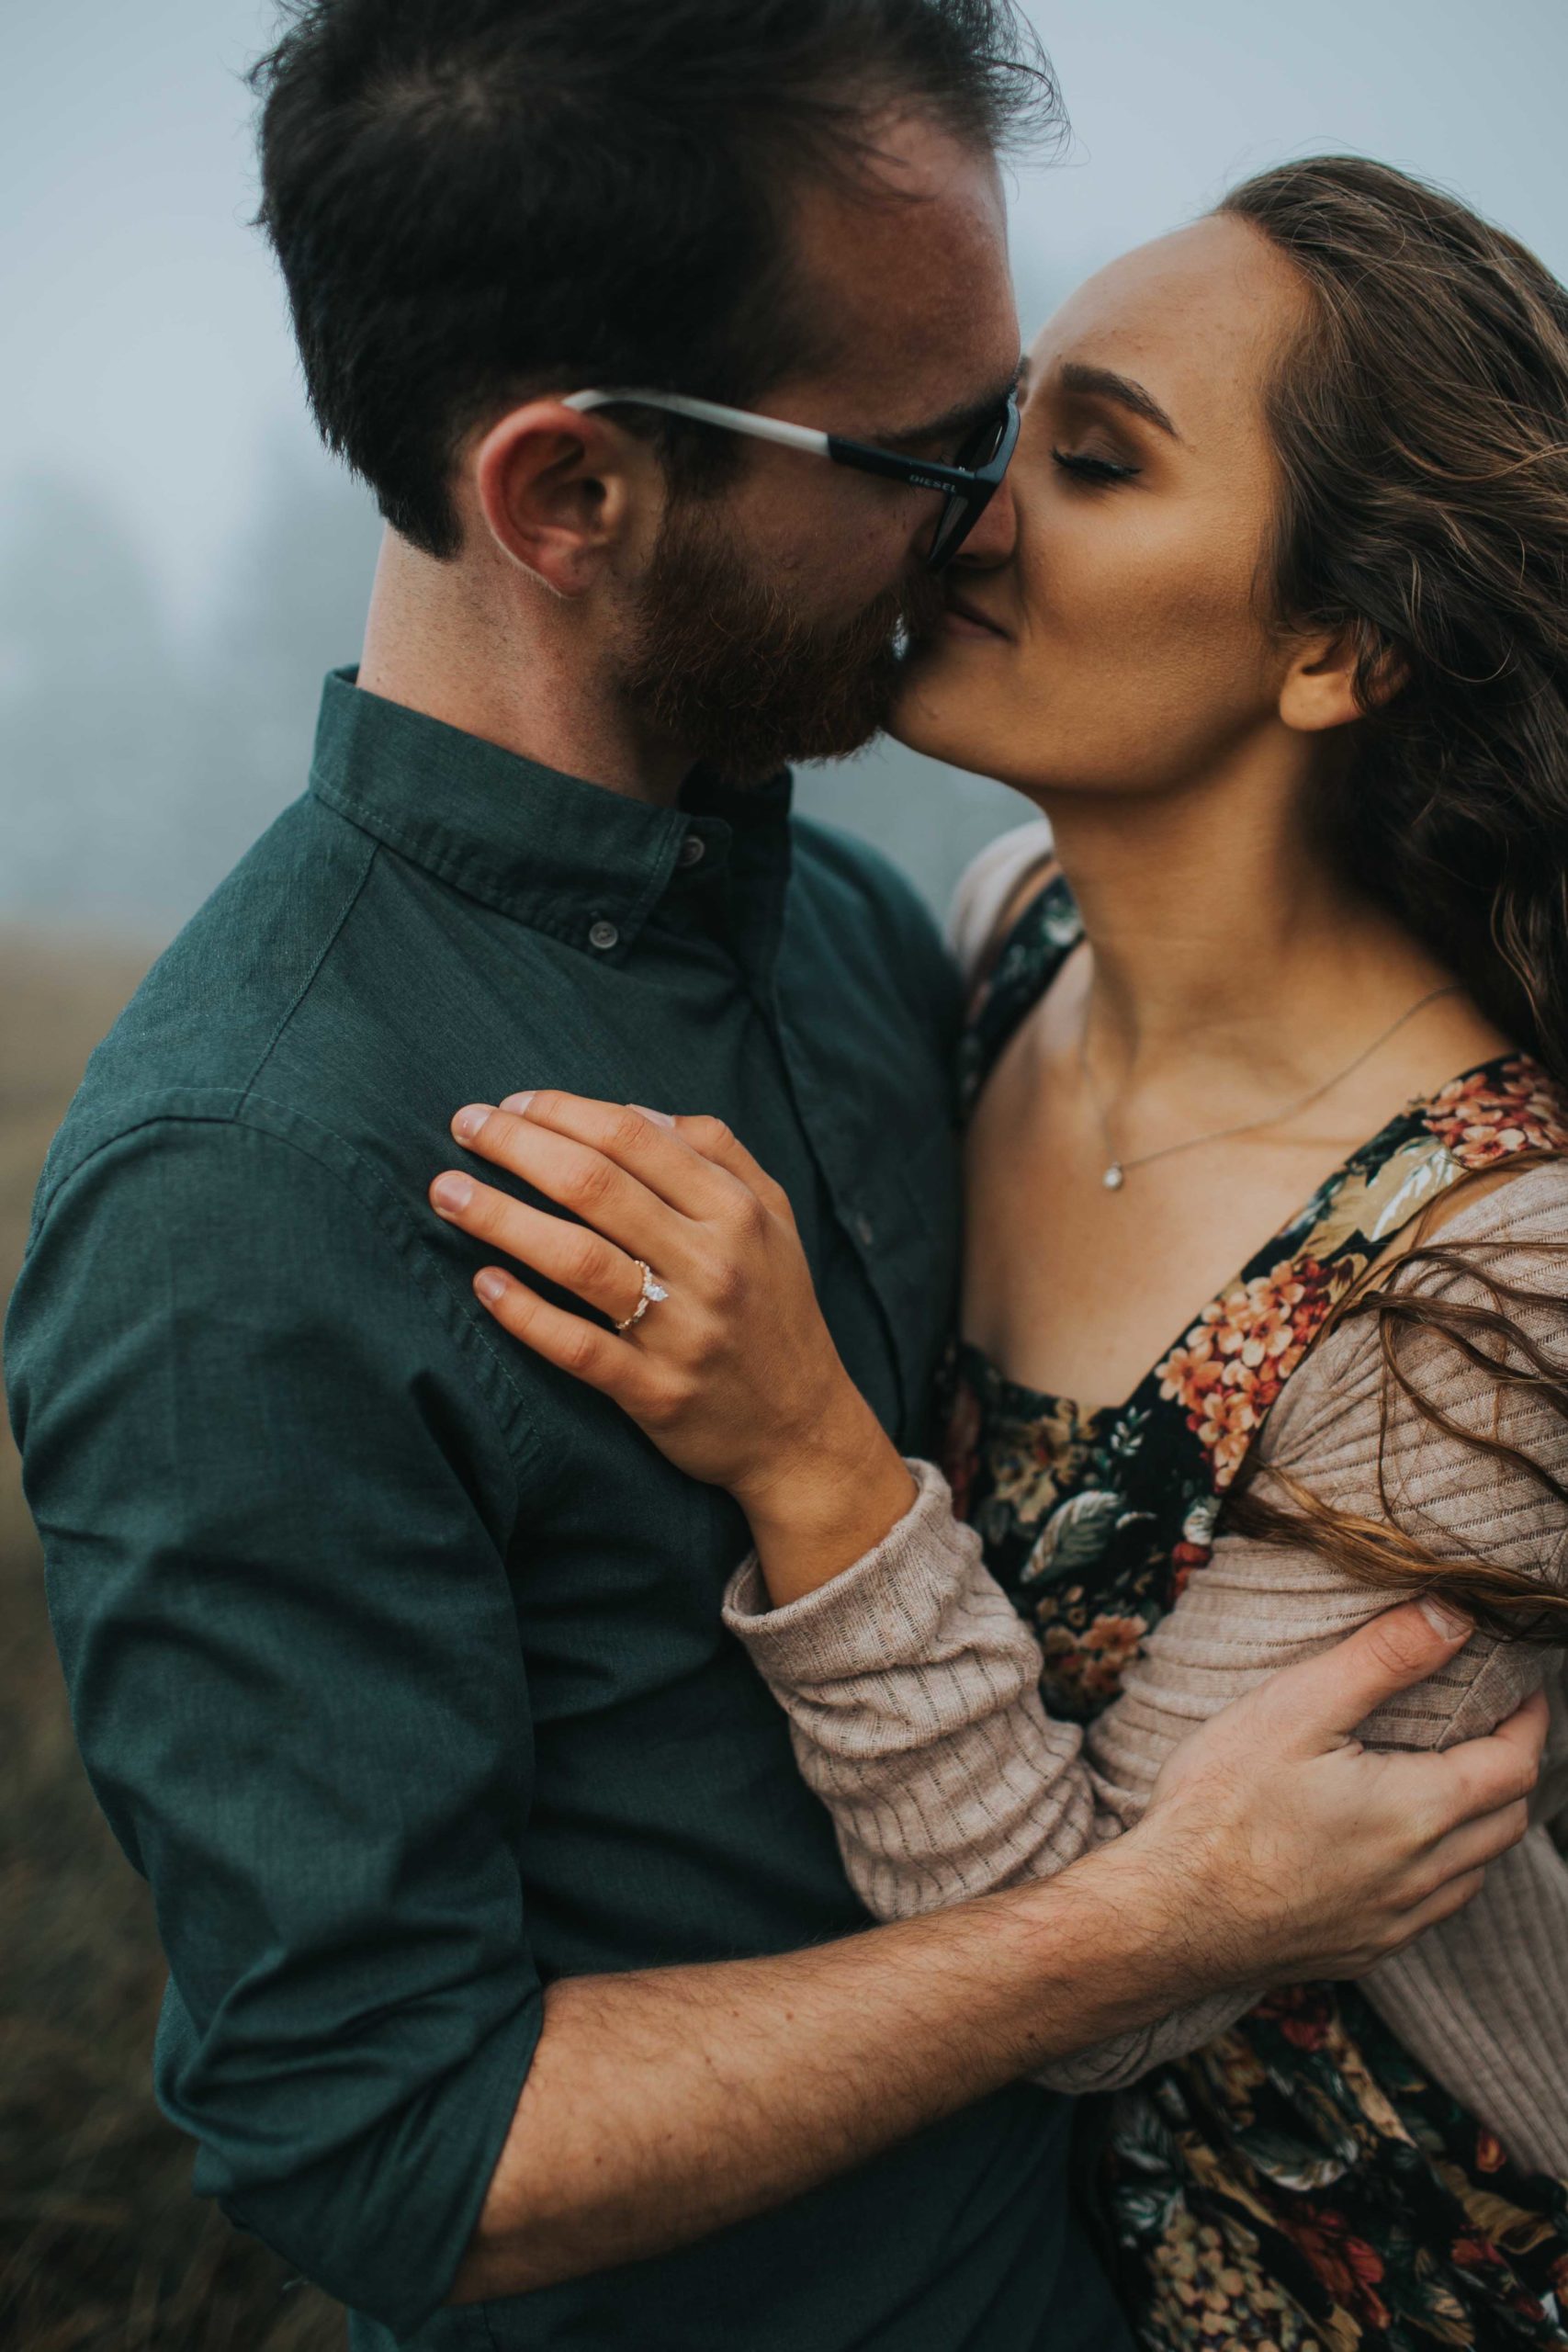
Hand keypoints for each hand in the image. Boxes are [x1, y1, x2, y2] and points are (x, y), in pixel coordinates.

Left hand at [429, 1092, 916, 1587]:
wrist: (804, 1431)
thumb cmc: (773, 1309)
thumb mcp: (772, 1218)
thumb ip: (715, 1152)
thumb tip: (629, 1109)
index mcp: (736, 1211)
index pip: (633, 1138)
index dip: (562, 1111)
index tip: (509, 1102)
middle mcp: (713, 1263)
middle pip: (596, 1186)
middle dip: (517, 1147)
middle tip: (462, 1126)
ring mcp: (683, 1330)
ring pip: (578, 1259)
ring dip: (501, 1219)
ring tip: (446, 1194)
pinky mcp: (656, 1392)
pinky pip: (578, 1347)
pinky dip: (525, 1314)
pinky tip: (483, 1284)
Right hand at [1126, 1599, 1545, 1984]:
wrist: (1166, 1917)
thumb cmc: (1222, 1806)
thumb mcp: (1297, 1706)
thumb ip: (1385, 1656)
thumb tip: (1457, 1615)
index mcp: (1419, 1811)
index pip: (1515, 1764)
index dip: (1528, 1721)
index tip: (1522, 1689)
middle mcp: (1422, 1876)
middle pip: (1506, 1822)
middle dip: (1510, 1770)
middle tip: (1490, 1729)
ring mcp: (1393, 1923)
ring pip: (1472, 1874)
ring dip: (1479, 1827)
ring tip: (1449, 1784)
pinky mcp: (1360, 1951)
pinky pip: (1427, 1912)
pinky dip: (1437, 1874)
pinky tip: (1397, 1852)